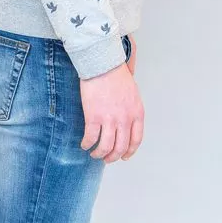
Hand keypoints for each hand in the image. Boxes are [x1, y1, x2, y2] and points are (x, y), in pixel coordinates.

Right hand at [79, 42, 144, 162]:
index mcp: (137, 113)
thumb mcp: (133, 93)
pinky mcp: (94, 117)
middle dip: (112, 157)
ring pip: (105, 147)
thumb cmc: (116, 74)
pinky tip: (84, 144)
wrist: (102, 64)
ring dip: (99, 154)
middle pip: (120, 148)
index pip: (136, 140)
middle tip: (106, 158)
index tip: (124, 156)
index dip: (129, 152)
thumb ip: (131, 109)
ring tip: (94, 154)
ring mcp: (109, 119)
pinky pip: (90, 138)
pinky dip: (87, 144)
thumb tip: (126, 120)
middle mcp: (125, 119)